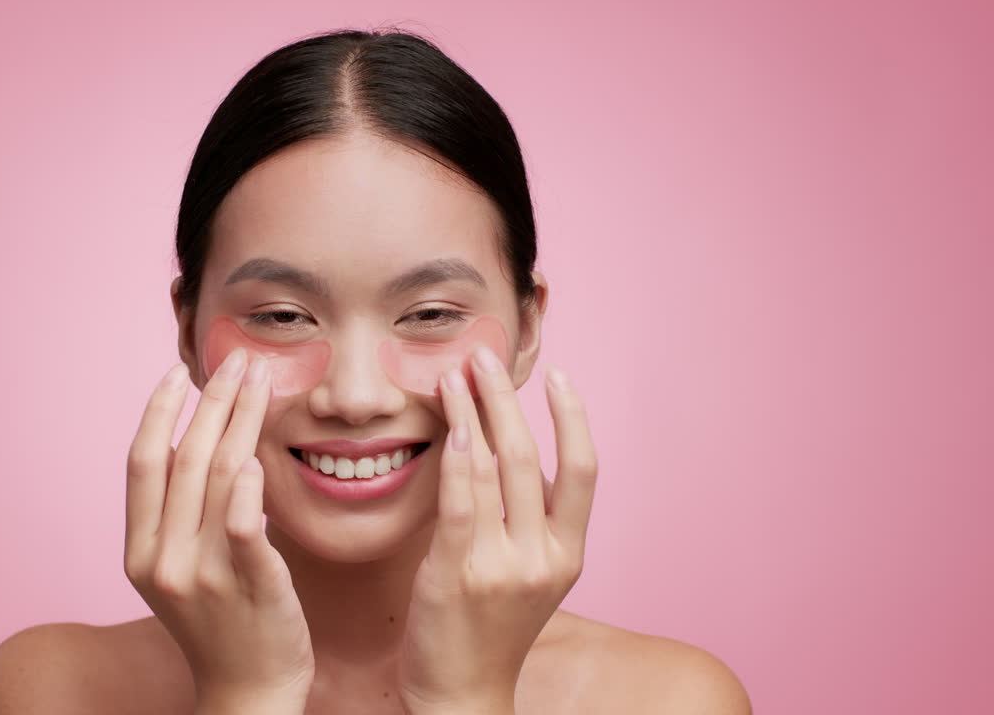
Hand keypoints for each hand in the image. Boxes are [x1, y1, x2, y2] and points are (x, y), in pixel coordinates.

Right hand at [125, 349, 314, 711]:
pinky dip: (250, 488)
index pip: (143, 463)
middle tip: (239, 360)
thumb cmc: (219, 622)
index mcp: (139, 551)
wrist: (247, 692)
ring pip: (219, 478)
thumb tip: (197, 440)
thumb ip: (180, 515)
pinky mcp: (251, 588)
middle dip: (213, 400)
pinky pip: (246, 528)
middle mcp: (162, 560)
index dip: (158, 411)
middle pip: (185, 459)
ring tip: (262, 382)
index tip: (178, 371)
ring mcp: (205, 576)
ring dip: (241, 421)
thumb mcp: (179, 569)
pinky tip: (259, 455)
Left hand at [396, 347, 598, 713]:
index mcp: (569, 555)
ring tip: (453, 375)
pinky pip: (461, 501)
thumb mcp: (528, 576)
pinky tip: (450, 423)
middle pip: (532, 457)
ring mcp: (502, 567)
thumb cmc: (489, 630)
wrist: (462, 694)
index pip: (585, 471)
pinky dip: (458, 457)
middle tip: (482, 356)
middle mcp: (543, 558)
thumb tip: (513, 453)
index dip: (574, 418)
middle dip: (506, 398)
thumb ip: (529, 521)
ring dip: (473, 413)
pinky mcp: (458, 573)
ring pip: (494, 470)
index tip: (558, 377)